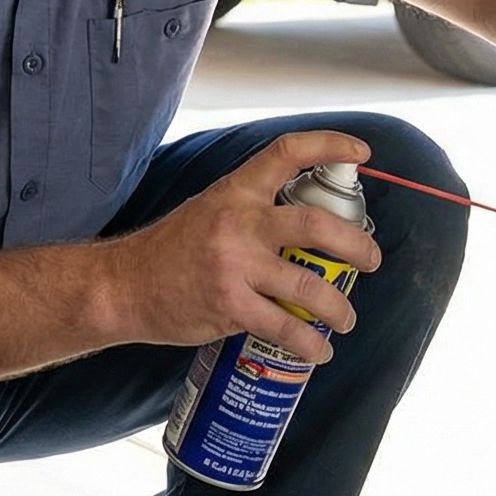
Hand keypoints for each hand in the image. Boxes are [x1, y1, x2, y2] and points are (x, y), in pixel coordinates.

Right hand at [100, 130, 382, 361]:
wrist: (124, 286)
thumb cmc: (171, 251)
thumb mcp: (210, 210)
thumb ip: (252, 212)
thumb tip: (306, 227)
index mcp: (236, 191)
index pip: (287, 153)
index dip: (329, 146)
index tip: (362, 151)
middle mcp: (238, 222)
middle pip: (315, 223)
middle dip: (356, 243)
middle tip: (372, 259)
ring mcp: (234, 265)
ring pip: (308, 285)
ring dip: (339, 306)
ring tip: (346, 318)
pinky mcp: (228, 305)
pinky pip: (283, 326)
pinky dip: (309, 342)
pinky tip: (318, 350)